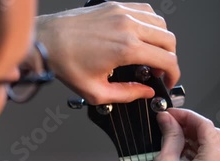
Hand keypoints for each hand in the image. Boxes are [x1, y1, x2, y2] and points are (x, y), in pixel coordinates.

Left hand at [36, 2, 179, 103]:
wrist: (46, 40)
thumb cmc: (64, 63)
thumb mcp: (95, 92)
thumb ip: (126, 94)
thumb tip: (145, 91)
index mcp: (126, 48)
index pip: (167, 59)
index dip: (173, 74)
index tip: (168, 81)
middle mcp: (128, 26)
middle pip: (168, 39)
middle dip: (169, 58)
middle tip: (159, 71)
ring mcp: (121, 12)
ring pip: (160, 22)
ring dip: (162, 40)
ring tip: (151, 54)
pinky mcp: (114, 5)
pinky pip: (144, 10)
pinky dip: (150, 24)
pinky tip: (141, 36)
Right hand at [142, 109, 219, 160]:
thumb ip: (170, 136)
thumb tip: (167, 119)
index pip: (206, 127)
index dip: (187, 116)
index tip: (170, 113)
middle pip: (213, 135)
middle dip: (191, 125)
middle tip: (169, 121)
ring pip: (213, 145)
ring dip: (194, 137)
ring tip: (171, 134)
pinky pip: (211, 158)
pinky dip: (197, 150)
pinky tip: (179, 148)